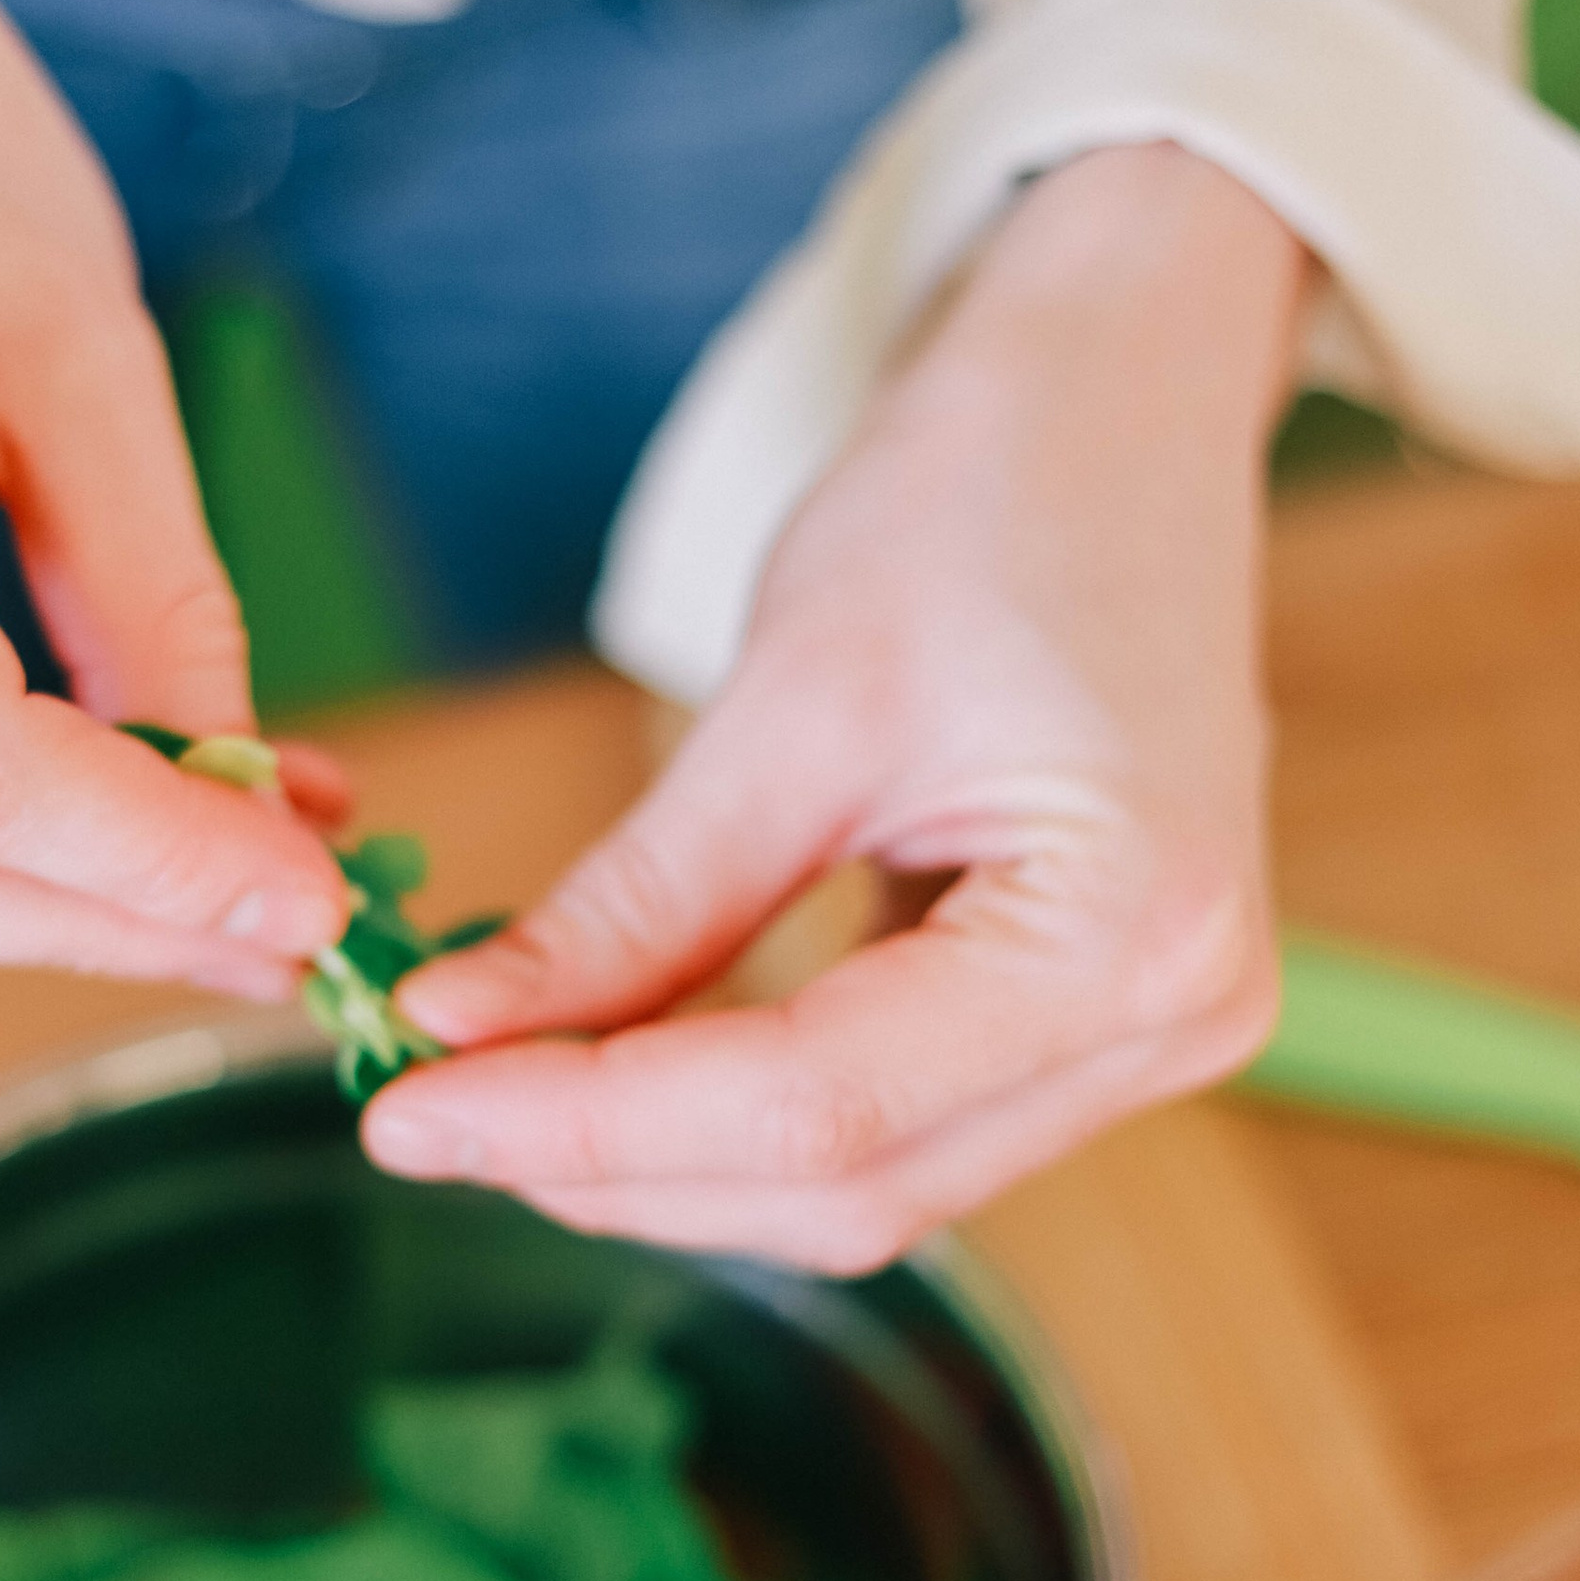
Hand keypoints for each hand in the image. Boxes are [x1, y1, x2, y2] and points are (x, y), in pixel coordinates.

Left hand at [372, 145, 1307, 1267]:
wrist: (1126, 397)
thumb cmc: (990, 493)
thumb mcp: (793, 697)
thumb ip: (636, 902)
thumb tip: (456, 1029)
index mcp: (1132, 931)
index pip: (815, 1105)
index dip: (592, 1124)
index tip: (408, 1113)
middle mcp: (1171, 1020)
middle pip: (845, 1184)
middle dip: (617, 1164)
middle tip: (420, 1110)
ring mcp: (1149, 1036)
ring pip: (866, 1183)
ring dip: (667, 1160)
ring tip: (493, 1087)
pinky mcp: (1094, 1024)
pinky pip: (894, 1121)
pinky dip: (736, 1110)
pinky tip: (607, 1062)